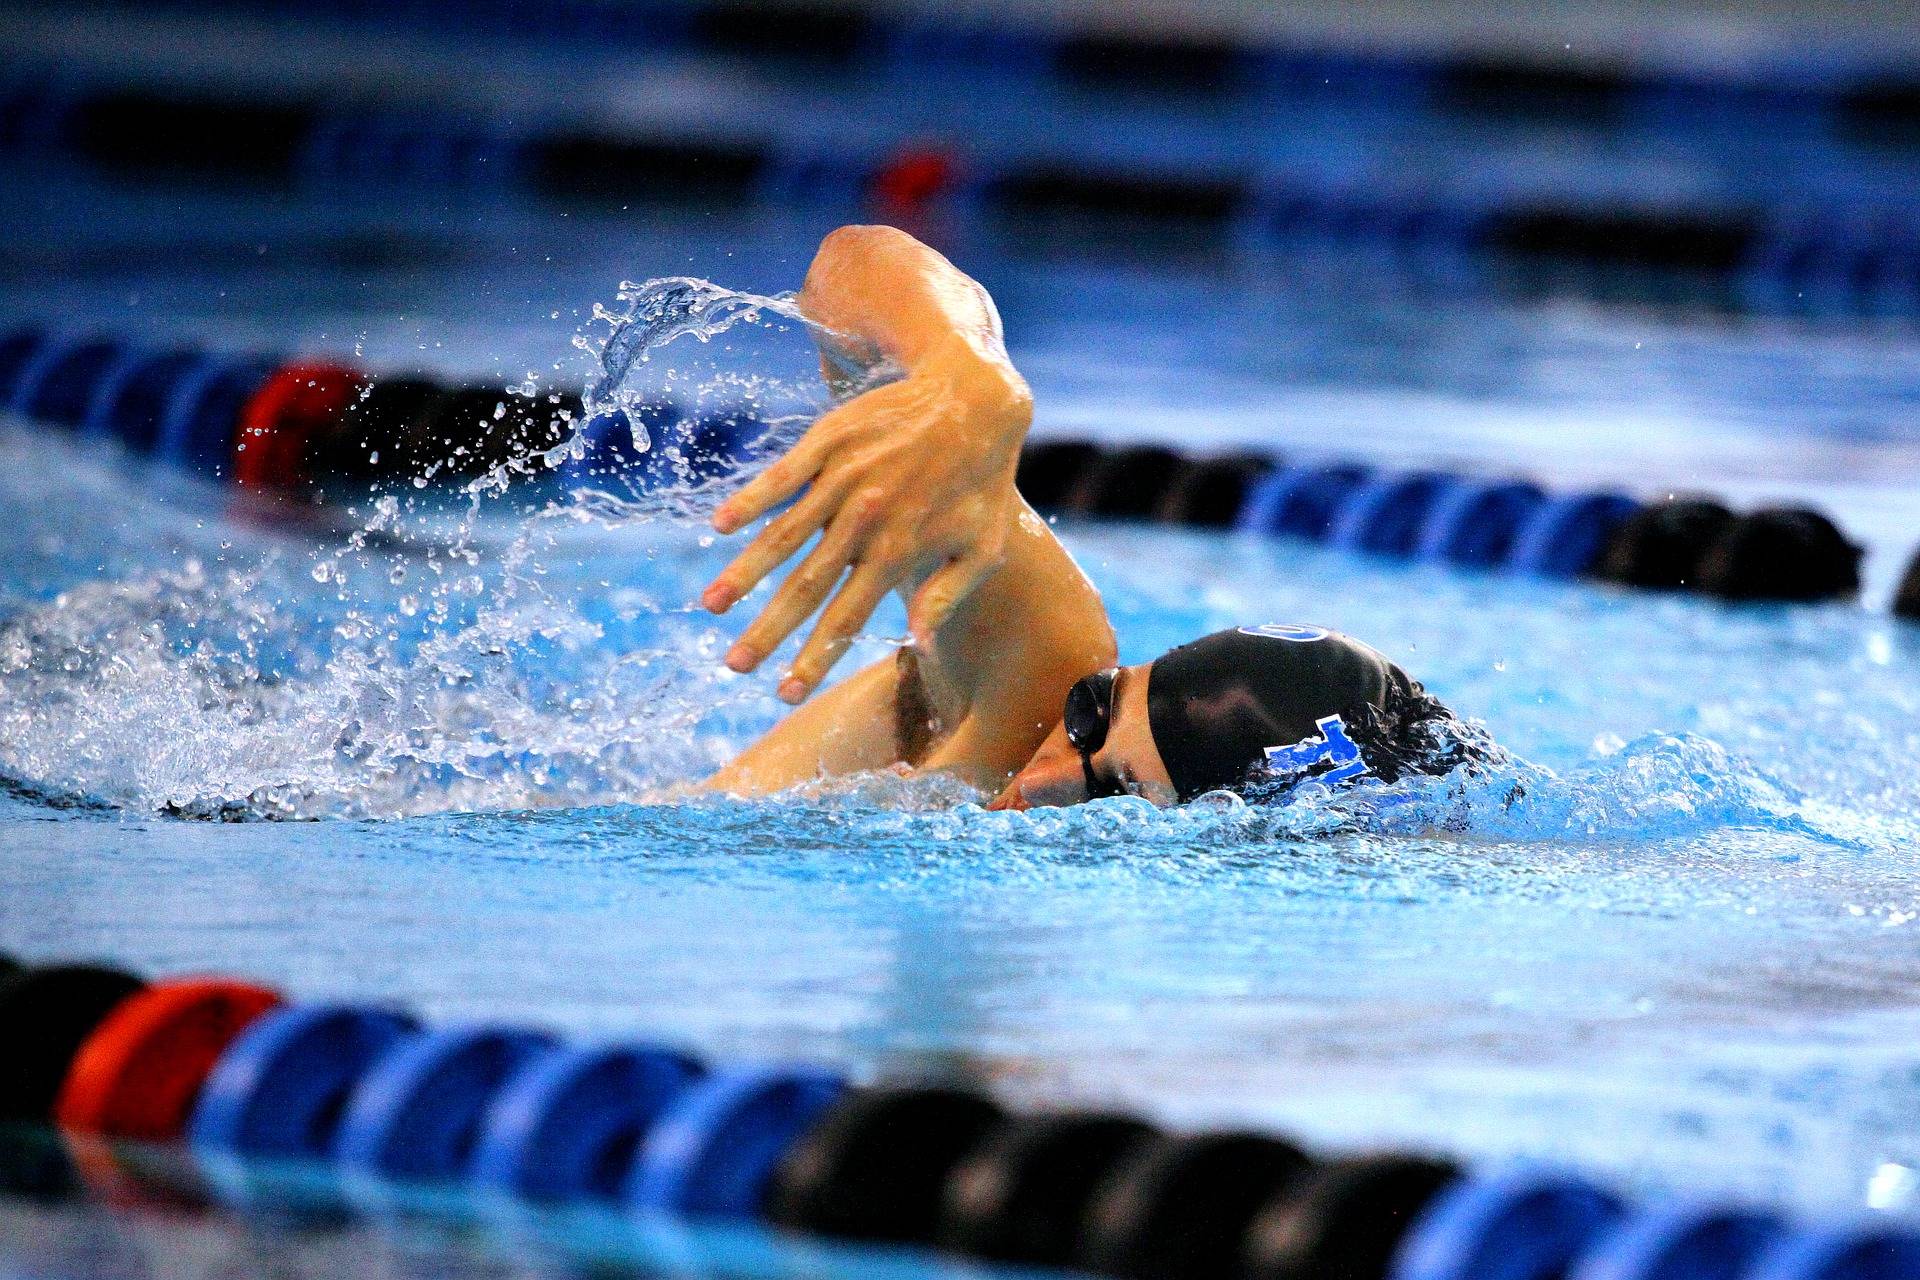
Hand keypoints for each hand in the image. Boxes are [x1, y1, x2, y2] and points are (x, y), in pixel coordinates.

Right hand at [700, 338, 1030, 702]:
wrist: (973, 398)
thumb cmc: (983, 480)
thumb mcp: (984, 545)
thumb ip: (948, 595)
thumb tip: (916, 643)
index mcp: (898, 552)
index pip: (846, 619)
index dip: (813, 658)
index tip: (784, 692)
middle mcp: (864, 521)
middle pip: (806, 587)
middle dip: (767, 631)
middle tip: (734, 665)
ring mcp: (842, 479)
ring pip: (783, 536)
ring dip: (744, 574)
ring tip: (712, 605)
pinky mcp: (828, 441)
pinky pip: (781, 477)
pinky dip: (749, 501)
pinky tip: (720, 526)